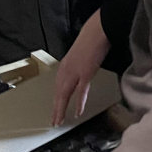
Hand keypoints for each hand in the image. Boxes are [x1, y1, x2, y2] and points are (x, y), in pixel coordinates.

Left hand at [52, 11, 109, 125]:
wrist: (97, 30)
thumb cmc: (92, 39)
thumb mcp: (81, 54)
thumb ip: (79, 64)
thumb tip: (81, 72)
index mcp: (65, 65)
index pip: (58, 87)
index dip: (56, 100)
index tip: (55, 110)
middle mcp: (66, 69)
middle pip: (58, 93)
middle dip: (55, 109)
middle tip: (54, 122)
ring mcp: (75, 72)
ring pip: (64, 94)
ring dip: (61, 109)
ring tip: (59, 121)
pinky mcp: (85, 72)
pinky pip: (80, 91)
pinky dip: (79, 102)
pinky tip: (77, 112)